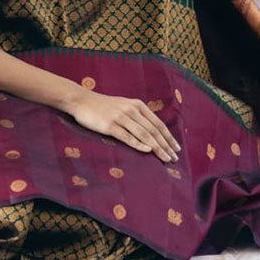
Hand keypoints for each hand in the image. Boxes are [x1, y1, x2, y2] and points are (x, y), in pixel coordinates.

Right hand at [65, 90, 179, 162]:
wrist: (82, 101)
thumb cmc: (104, 106)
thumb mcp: (124, 105)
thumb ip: (138, 115)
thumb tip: (152, 131)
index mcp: (137, 105)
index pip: (158, 123)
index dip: (169, 137)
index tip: (177, 149)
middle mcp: (132, 110)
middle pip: (153, 130)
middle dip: (166, 146)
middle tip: (175, 158)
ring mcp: (121, 117)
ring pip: (144, 134)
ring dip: (157, 148)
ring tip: (165, 158)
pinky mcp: (110, 125)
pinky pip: (127, 136)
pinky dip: (139, 144)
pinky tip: (148, 151)